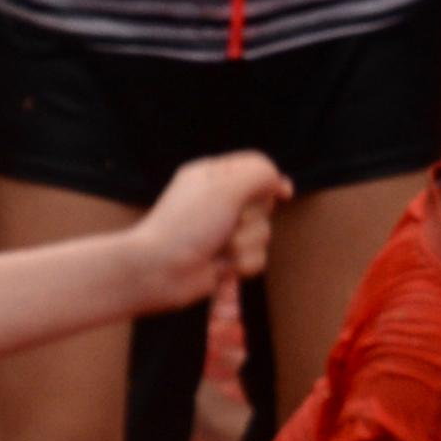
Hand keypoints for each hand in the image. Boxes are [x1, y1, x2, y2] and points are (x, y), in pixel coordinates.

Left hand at [129, 151, 286, 312]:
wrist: (158, 272)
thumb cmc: (187, 225)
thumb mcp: (225, 187)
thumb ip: (259, 173)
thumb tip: (279, 183)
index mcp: (211, 176)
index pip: (256, 167)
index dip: (271, 180)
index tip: (282, 193)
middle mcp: (217, 202)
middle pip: (265, 203)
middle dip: (252, 218)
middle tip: (228, 224)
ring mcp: (221, 232)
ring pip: (263, 234)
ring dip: (245, 245)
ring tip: (219, 250)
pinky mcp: (224, 260)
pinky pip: (256, 260)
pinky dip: (241, 265)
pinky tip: (219, 268)